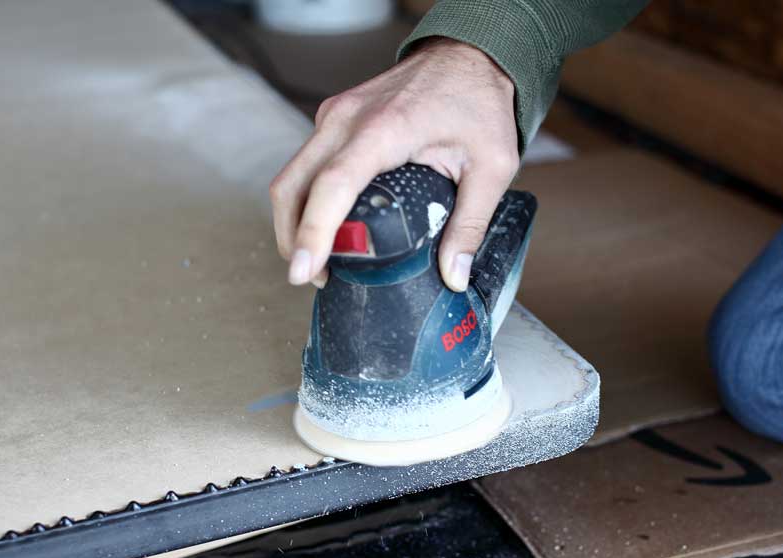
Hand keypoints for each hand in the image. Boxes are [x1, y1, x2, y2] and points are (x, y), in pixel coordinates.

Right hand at [270, 37, 518, 290]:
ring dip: (294, 220)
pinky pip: (305, 163)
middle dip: (291, 237)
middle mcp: (347, 119)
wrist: (469, 55)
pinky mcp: (333, 119)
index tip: (305, 270)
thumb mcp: (491, 166)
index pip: (332, 186)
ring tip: (318, 261)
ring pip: (291, 175)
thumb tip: (453, 275)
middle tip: (310, 277)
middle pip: (292, 184)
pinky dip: (305, 198)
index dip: (312, 232)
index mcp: (384, 129)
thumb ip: (471, 222)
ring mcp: (335, 116)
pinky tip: (326, 226)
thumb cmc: (479, 103)